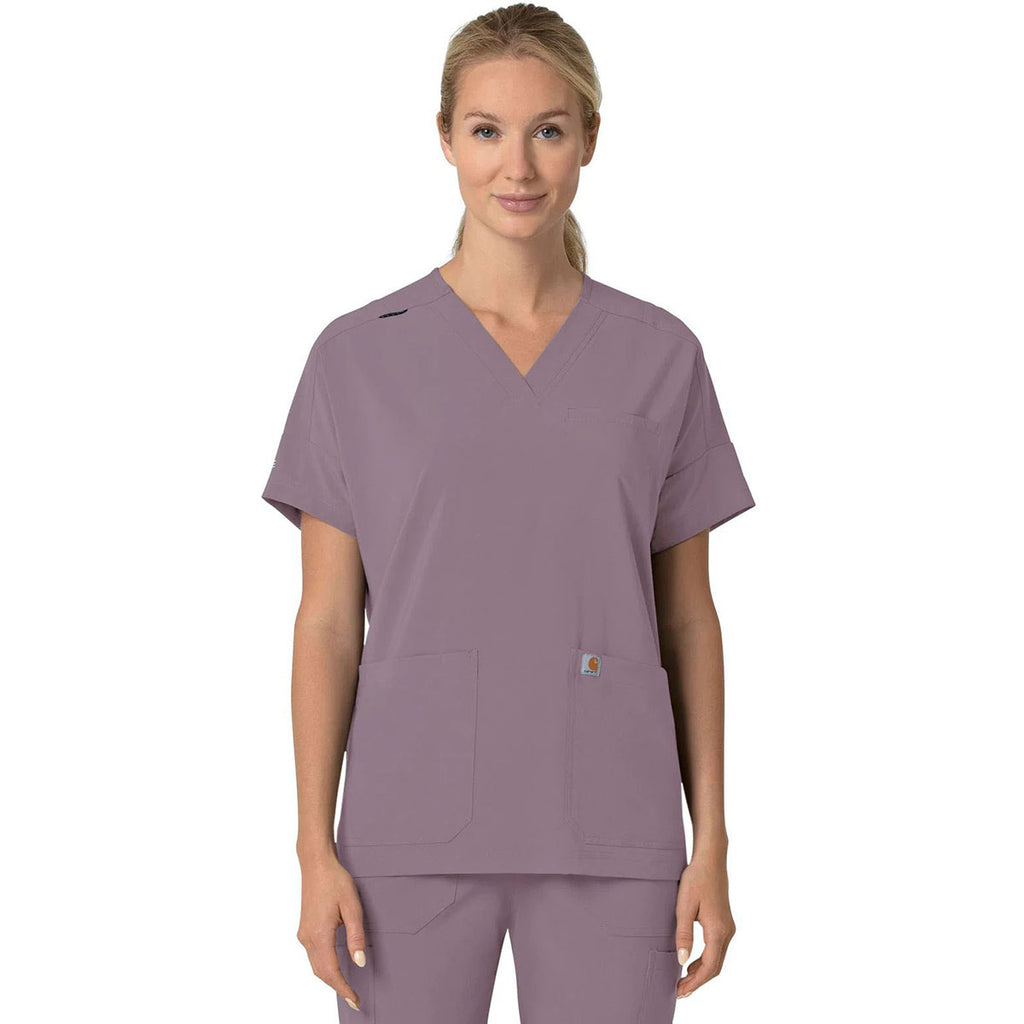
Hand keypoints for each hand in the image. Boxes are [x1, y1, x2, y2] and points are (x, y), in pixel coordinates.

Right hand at [296, 853, 367, 1010]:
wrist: (316, 863)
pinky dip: (324, 966)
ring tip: (346, 987)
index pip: (331, 972)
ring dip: (330, 978)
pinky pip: (313, 955)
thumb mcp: (352, 906)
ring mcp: (304, 933)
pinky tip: (335, 967)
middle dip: (337, 988)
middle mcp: (308, 938)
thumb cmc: (335, 880)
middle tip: (354, 999)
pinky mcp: (304, 929)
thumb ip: (356, 936)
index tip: (355, 1000)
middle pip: (321, 973)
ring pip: (316, 965)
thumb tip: (359, 962)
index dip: (343, 989)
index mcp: (320, 934)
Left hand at [674, 854, 735, 998]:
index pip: (709, 967)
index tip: (680, 991)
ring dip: (702, 972)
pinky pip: (717, 949)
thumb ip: (684, 934)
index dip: (695, 982)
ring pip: (717, 959)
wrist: (711, 860)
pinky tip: (692, 962)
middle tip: (679, 990)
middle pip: (715, 967)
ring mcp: (728, 927)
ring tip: (683, 980)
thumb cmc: (696, 879)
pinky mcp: (725, 923)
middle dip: (698, 981)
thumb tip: (682, 961)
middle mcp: (727, 932)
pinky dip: (706, 960)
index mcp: (718, 930)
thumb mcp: (684, 906)